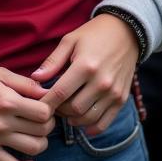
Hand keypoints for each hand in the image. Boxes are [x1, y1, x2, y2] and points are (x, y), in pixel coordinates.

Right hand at [0, 67, 53, 160]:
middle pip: (41, 130)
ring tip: (37, 135)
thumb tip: (46, 92)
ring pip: (32, 149)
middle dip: (48, 124)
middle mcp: (3, 121)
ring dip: (41, 143)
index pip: (43, 112)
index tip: (46, 105)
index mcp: (7, 100)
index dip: (49, 109)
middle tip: (43, 119)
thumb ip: (24, 83)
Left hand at [31, 15, 138, 135]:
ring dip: (73, 120)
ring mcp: (113, 92)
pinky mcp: (122, 99)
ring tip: (65, 112)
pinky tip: (82, 123)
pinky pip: (105, 122)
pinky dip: (92, 128)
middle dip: (59, 111)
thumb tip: (35, 78)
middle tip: (52, 106)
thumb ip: (53, 61)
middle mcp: (101, 82)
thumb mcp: (70, 40)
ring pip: (88, 118)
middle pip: (74, 109)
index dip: (46, 102)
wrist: (125, 32)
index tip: (38, 105)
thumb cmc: (93, 34)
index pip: (60, 93)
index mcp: (85, 66)